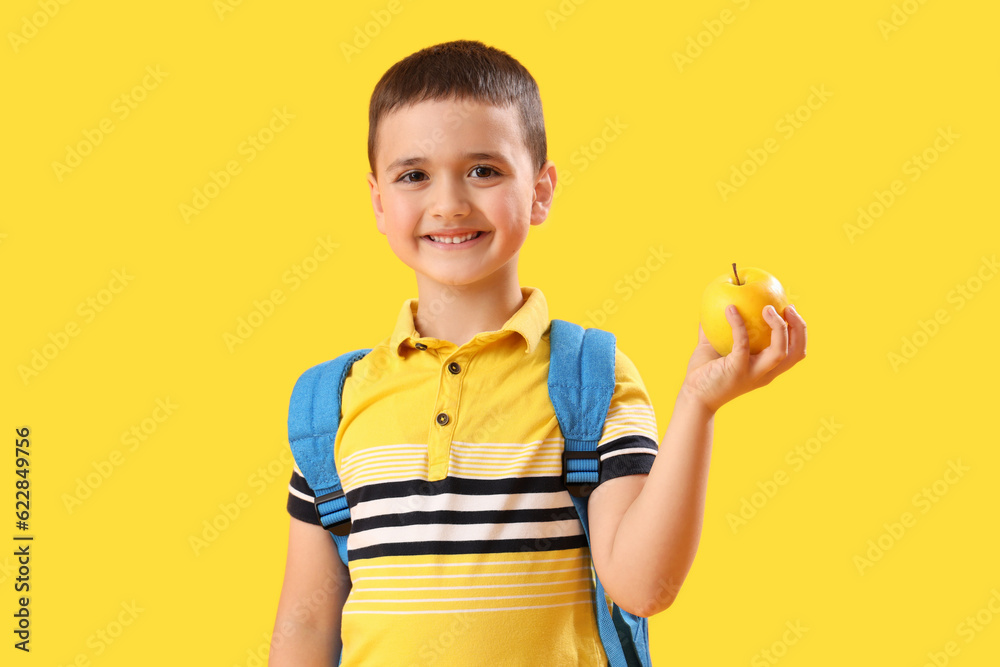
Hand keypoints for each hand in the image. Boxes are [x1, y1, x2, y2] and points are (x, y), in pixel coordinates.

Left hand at [681, 304, 806, 413]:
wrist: (693, 397)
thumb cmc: (705, 372)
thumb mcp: (716, 347)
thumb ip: (720, 328)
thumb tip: (720, 304)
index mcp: (766, 368)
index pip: (794, 352)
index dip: (799, 331)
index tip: (789, 310)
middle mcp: (765, 373)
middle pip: (796, 353)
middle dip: (799, 328)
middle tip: (788, 307)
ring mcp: (752, 373)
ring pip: (780, 352)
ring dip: (779, 328)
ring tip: (767, 308)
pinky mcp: (736, 370)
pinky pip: (742, 344)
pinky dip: (739, 325)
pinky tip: (730, 309)